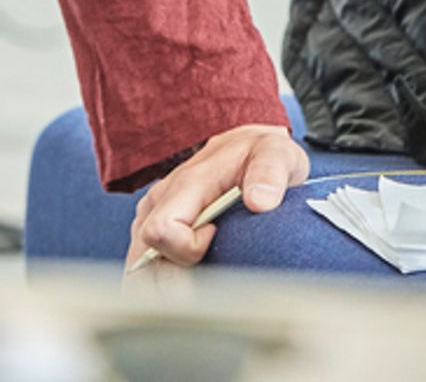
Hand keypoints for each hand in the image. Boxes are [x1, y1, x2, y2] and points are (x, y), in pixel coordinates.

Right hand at [126, 123, 308, 269]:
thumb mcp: (276, 152)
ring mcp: (150, 217)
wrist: (246, 149)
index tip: (216, 236)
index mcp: (185, 184)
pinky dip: (163, 284)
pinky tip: (190, 279)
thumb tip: (260, 202)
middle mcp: (159, 201)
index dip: (187, 249)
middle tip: (212, 273)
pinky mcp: (150, 231)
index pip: (160, 231)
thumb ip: (270, 172)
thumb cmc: (260, 153)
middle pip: (142, 262)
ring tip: (203, 277)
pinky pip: (143, 270)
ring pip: (138, 272)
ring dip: (166, 286)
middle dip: (174, 281)